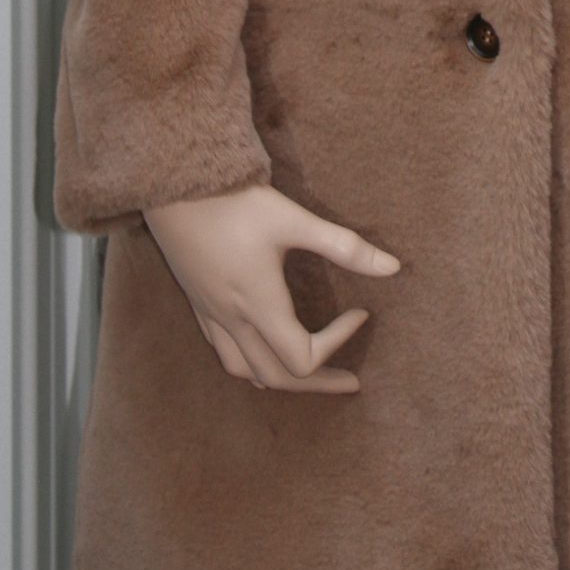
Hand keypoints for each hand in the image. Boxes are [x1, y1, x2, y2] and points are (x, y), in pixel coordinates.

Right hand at [141, 181, 400, 391]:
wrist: (175, 185)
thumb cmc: (235, 202)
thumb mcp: (294, 221)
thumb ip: (344, 247)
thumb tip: (394, 268)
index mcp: (260, 306)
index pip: (303, 358)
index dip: (339, 343)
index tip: (361, 312)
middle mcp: (233, 320)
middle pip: (277, 377)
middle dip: (318, 383)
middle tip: (350, 381)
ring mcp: (211, 314)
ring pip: (245, 371)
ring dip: (280, 377)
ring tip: (307, 370)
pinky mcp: (198, 303)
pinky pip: (224, 351)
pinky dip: (250, 361)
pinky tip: (262, 342)